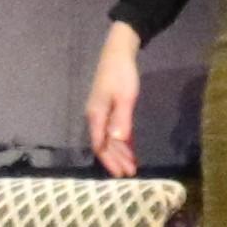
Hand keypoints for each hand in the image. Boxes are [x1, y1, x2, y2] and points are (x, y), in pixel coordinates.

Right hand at [83, 23, 143, 177]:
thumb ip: (121, 118)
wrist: (117, 53)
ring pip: (108, 139)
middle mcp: (95, 117)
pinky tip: (129, 149)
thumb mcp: (125, 96)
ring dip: (119, 153)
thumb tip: (118, 139)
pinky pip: (112, 131)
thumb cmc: (121, 74)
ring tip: (131, 166)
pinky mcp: (108, 109)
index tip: (121, 174)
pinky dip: (121, 141)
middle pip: (103, 145)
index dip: (110, 161)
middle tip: (129, 173)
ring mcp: (101, 113)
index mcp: (96, 115)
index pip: (100, 145)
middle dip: (116, 160)